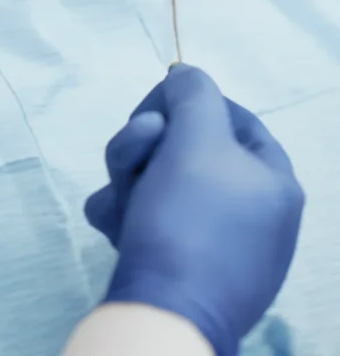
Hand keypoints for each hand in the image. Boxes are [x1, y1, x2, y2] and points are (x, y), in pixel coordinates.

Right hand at [85, 65, 303, 355]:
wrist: (161, 313)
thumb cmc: (187, 219)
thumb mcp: (195, 138)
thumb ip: (193, 93)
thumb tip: (186, 75)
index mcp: (274, 182)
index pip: (232, 116)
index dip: (187, 104)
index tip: (153, 110)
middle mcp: (253, 215)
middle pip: (188, 150)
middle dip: (147, 147)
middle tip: (132, 159)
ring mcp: (219, 248)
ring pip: (161, 184)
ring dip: (128, 181)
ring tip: (117, 202)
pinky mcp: (184, 272)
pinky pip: (153, 223)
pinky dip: (128, 216)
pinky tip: (114, 225)